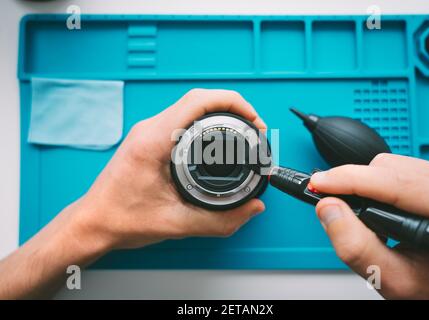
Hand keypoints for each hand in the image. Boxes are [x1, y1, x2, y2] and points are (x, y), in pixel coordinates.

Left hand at [75, 89, 265, 249]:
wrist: (94, 223)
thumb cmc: (121, 219)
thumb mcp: (177, 224)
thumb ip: (221, 221)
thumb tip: (252, 209)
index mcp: (153, 141)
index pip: (198, 102)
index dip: (233, 104)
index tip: (253, 119)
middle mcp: (148, 129)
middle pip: (197, 99)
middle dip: (232, 106)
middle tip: (253, 126)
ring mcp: (146, 132)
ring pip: (189, 106)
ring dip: (218, 112)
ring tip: (240, 128)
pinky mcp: (147, 139)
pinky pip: (181, 118)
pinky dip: (204, 121)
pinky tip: (216, 136)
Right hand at [310, 153, 428, 298]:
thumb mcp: (397, 280)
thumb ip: (360, 249)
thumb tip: (329, 210)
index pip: (399, 184)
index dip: (353, 180)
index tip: (321, 184)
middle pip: (392, 167)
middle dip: (354, 182)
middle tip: (330, 200)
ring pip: (394, 163)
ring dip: (366, 182)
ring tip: (362, 210)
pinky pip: (400, 167)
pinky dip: (378, 182)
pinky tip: (378, 204)